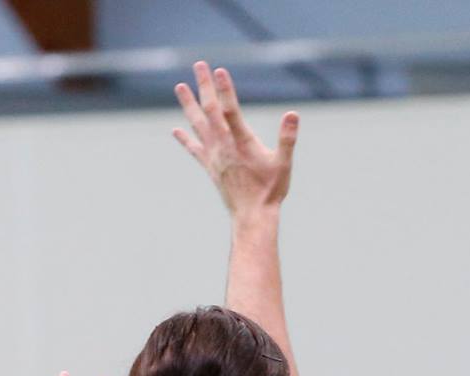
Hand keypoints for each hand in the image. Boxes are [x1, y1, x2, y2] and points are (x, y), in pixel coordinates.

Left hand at [173, 61, 298, 219]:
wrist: (252, 217)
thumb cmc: (270, 191)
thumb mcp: (284, 164)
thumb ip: (287, 138)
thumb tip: (293, 114)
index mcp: (241, 143)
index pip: (230, 110)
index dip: (225, 89)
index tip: (218, 70)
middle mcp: (223, 146)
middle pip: (210, 110)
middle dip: (205, 86)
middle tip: (198, 64)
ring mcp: (214, 156)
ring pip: (198, 125)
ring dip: (189, 105)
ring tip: (179, 86)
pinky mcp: (210, 167)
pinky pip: (194, 149)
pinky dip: (185, 138)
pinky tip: (176, 130)